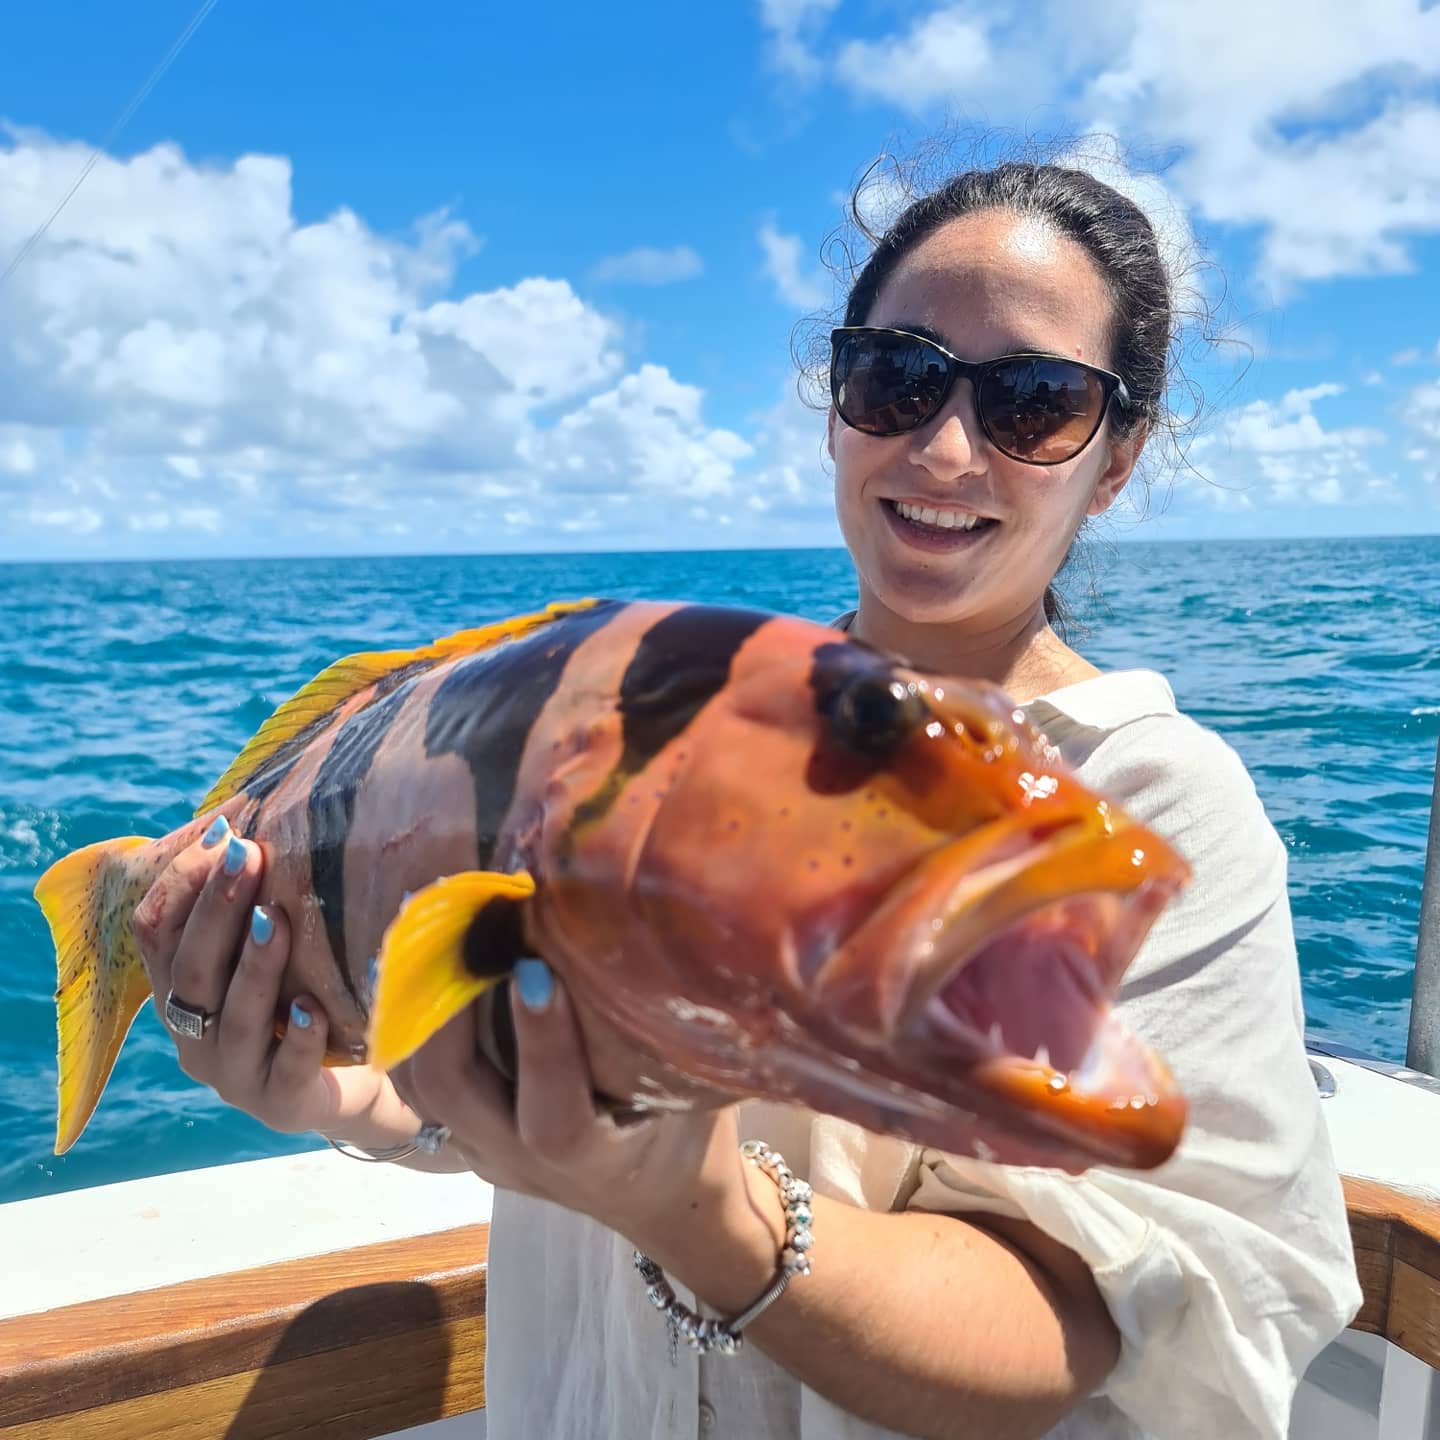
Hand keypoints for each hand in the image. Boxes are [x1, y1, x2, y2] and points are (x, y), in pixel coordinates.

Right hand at [131, 814, 387, 1136]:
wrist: (357, 1085)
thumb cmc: (308, 998)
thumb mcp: (276, 949)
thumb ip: (258, 896)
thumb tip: (256, 810)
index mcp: (183, 990)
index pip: (155, 932)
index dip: (181, 882)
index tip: (224, 832)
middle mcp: (195, 1034)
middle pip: (191, 968)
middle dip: (218, 908)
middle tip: (250, 855)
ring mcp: (234, 1075)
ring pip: (231, 1017)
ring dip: (254, 964)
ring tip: (278, 920)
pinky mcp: (280, 1105)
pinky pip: (283, 1071)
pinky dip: (295, 1038)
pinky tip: (310, 1009)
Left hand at [391, 958, 768, 1255]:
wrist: (661, 1200)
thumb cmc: (693, 1134)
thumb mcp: (703, 1091)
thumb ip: (681, 1035)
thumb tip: (679, 938)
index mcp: (591, 1160)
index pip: (554, 1114)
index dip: (541, 1042)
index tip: (534, 965)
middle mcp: (522, 1160)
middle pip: (454, 1092)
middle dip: (447, 1008)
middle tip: (459, 926)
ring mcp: (485, 1150)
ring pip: (420, 1086)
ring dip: (417, 1011)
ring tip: (429, 932)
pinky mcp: (466, 1135)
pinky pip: (419, 1084)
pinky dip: (411, 1025)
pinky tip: (416, 963)